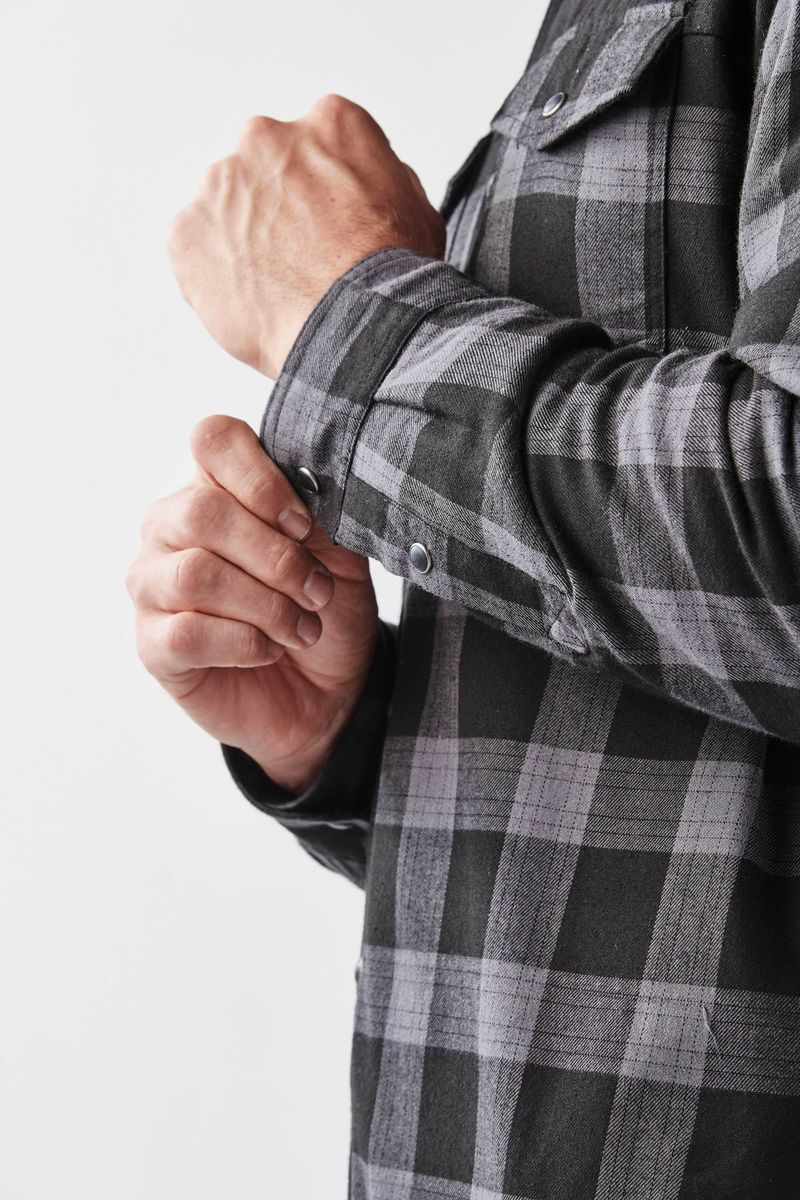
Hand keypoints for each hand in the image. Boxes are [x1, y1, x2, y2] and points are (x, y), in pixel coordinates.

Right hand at [125, 414, 378, 792]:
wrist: (328, 691)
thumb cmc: (323, 609)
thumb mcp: (340, 555)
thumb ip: (320, 515)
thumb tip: (305, 497)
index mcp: (215, 487)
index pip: (212, 440)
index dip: (261, 478)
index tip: (304, 524)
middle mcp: (170, 528)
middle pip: (201, 512)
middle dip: (274, 556)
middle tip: (316, 590)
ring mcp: (153, 586)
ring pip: (195, 575)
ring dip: (265, 605)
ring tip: (302, 628)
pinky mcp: (154, 645)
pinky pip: (187, 633)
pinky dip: (244, 643)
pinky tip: (270, 650)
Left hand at [166, 93, 445, 378]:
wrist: (354, 328)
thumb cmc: (391, 279)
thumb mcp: (418, 210)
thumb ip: (382, 181)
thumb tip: (367, 188)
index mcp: (331, 122)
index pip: (318, 146)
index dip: (325, 191)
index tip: (330, 225)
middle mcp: (267, 137)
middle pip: (264, 168)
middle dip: (276, 207)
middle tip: (299, 260)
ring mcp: (219, 183)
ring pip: (224, 208)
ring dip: (242, 239)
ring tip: (274, 289)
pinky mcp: (185, 232)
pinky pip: (192, 251)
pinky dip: (212, 276)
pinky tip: (248, 302)